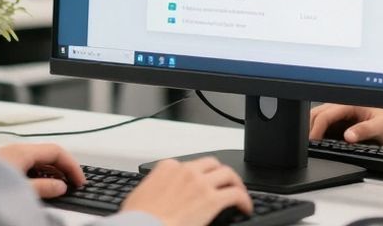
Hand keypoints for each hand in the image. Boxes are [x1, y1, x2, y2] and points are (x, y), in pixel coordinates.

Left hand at [0, 143, 85, 198]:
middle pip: (47, 154)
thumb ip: (43, 188)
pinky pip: (25, 166)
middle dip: (62, 169)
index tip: (79, 180)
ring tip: (57, 189)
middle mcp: (14, 150)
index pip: (57, 151)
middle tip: (72, 185)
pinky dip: (36, 175)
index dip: (72, 165)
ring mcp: (5, 157)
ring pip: (36, 161)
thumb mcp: (20, 191)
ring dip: (49, 173)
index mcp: (22, 151)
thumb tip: (60, 186)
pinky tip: (37, 188)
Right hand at [121, 157, 251, 225]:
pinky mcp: (212, 199)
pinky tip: (245, 208)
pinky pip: (236, 194)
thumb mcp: (141, 195)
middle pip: (212, 164)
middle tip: (225, 183)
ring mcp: (200, 183)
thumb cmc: (137, 218)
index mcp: (167, 168)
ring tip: (239, 193)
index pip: (190, 164)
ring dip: (236, 183)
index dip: (199, 174)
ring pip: (228, 174)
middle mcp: (186, 170)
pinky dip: (244, 200)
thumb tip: (156, 195)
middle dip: (220, 173)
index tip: (202, 182)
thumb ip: (154, 187)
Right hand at [308, 103, 382, 144]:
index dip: (316, 129)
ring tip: (311, 146)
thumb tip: (348, 136)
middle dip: (309, 129)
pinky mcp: (344, 122)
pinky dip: (320, 134)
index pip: (325, 115)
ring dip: (314, 131)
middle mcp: (344, 107)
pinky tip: (321, 144)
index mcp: (350, 104)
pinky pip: (328, 126)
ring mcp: (343, 114)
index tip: (312, 142)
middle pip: (317, 115)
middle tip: (306, 146)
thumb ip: (365, 130)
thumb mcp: (381, 126)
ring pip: (320, 119)